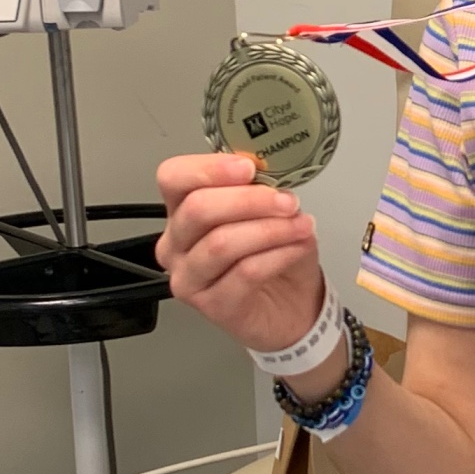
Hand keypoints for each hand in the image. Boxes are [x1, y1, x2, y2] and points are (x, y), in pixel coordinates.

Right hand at [155, 152, 326, 357]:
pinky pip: (245, 272)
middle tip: (286, 201)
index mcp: (182, 211)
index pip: (173, 177)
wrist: (293, 305)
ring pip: (222, 243)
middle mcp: (176, 244)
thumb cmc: (275, 254)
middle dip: (249, 200)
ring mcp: (189, 278)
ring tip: (301, 225)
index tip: (248, 167)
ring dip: (270, 229)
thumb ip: (260, 187)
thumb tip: (267, 169)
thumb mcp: (270, 210)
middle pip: (198, 209)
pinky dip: (279, 254)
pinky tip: (297, 247)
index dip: (209, 168)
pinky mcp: (212, 305)